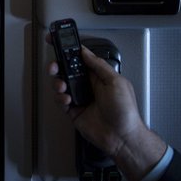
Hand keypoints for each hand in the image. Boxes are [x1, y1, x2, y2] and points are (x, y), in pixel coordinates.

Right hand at [46, 40, 166, 180]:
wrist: (122, 137)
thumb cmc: (125, 111)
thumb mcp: (116, 82)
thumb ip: (99, 66)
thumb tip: (86, 53)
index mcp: (100, 76)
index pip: (82, 59)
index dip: (71, 50)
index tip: (60, 43)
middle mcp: (89, 86)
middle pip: (68, 70)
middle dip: (58, 66)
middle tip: (55, 66)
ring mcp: (81, 98)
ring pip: (62, 84)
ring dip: (58, 82)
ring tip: (62, 86)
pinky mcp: (74, 111)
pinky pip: (61, 101)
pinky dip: (60, 98)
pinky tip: (66, 99)